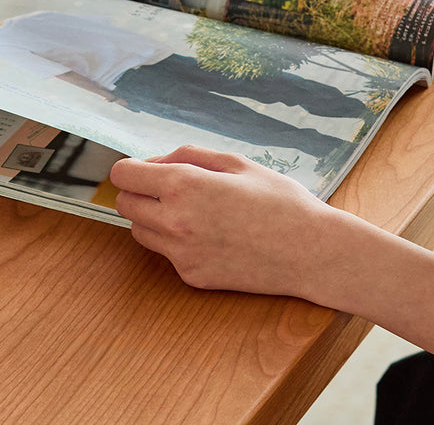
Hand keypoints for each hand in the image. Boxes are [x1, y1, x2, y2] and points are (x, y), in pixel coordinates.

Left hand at [111, 145, 338, 296]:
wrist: (309, 251)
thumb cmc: (278, 199)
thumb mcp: (234, 162)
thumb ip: (186, 156)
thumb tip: (153, 163)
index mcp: (183, 186)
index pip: (123, 175)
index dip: (131, 168)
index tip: (144, 168)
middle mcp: (174, 222)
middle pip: (125, 205)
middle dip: (139, 192)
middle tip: (168, 187)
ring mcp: (181, 255)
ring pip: (139, 232)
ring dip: (152, 217)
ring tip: (190, 209)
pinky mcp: (192, 277)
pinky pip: (167, 254)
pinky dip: (176, 241)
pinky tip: (210, 233)